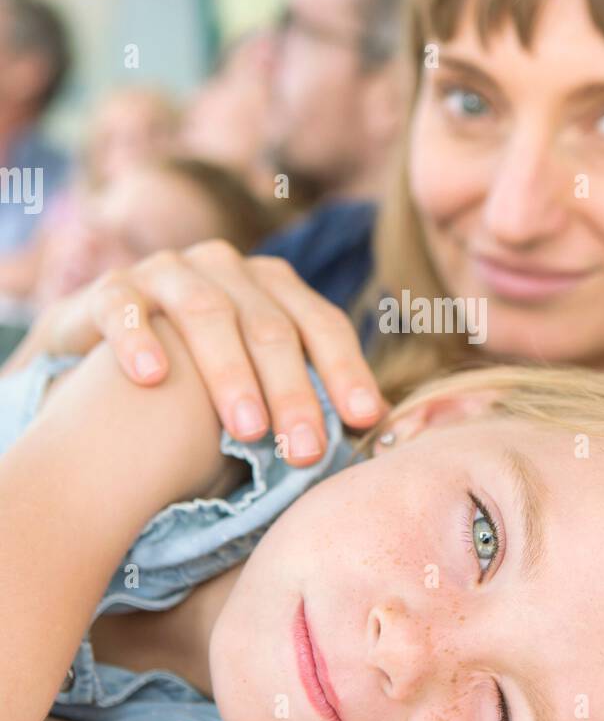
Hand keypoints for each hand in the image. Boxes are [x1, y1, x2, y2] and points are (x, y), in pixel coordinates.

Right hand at [1, 239, 387, 463]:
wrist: (104, 351)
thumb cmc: (197, 374)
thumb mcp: (257, 376)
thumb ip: (311, 391)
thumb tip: (383, 423)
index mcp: (273, 287)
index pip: (321, 325)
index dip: (346, 369)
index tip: (364, 418)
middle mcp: (226, 269)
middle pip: (269, 326)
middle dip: (292, 390)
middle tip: (306, 451)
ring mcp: (167, 272)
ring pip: (206, 312)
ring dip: (230, 372)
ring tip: (247, 430)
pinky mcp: (111, 288)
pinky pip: (124, 308)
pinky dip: (139, 339)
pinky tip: (152, 379)